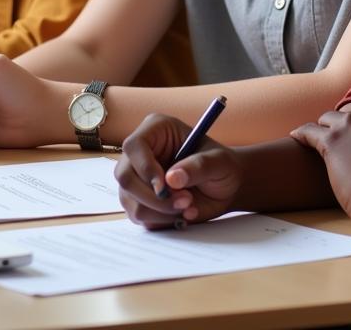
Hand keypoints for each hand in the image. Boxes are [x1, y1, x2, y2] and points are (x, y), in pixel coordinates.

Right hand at [115, 113, 241, 228]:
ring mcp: (137, 178)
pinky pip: (139, 217)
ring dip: (160, 211)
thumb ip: (198, 166)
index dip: (144, 167)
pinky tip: (180, 214)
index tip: (164, 187)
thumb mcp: (218, 161)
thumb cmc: (221, 165)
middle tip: (185, 202)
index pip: (134, 146)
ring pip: (130, 201)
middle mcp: (141, 153)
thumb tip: (171, 179)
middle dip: (154, 197)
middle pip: (125, 177)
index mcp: (156, 130)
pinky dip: (161, 221)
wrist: (226, 187)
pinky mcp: (140, 200)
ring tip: (188, 206)